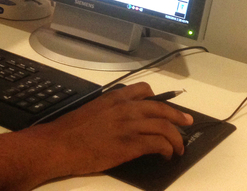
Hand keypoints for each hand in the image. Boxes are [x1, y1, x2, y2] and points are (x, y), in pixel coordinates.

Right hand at [24, 82, 192, 177]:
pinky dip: (166, 149)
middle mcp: (125, 108)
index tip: (166, 106)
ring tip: (179, 147)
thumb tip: (122, 119)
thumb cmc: (69, 131)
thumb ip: (110, 110)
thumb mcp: (92, 110)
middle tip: (188, 122)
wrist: (58, 145)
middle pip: (161, 108)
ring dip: (176, 138)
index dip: (159, 99)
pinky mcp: (130, 145)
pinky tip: (166, 155)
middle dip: (178, 116)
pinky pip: (157, 144)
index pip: (144, 91)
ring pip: (164, 127)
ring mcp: (129, 126)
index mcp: (115, 98)